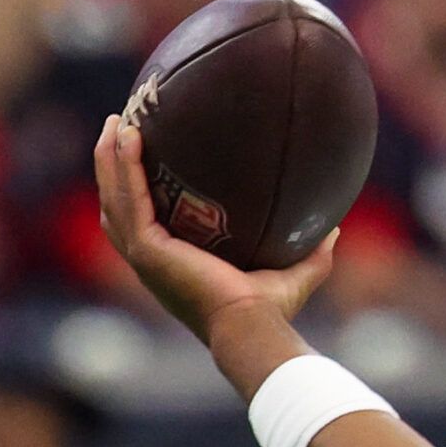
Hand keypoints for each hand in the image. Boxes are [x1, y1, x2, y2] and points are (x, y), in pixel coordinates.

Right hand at [92, 115, 336, 346]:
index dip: (136, 191)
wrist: (254, 326)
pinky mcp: (148, 249)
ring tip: (116, 120)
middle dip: (112, 166)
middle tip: (120, 125)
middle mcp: (150, 261)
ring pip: (114, 197)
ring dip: (110, 157)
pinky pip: (130, 197)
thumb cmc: (270, 312)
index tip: (143, 157)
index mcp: (171, 266)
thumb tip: (335, 229)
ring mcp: (144, 255)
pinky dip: (125, 166)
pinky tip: (129, 136)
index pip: (143, 223)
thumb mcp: (293, 276)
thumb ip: (312, 253)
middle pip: (117, 204)